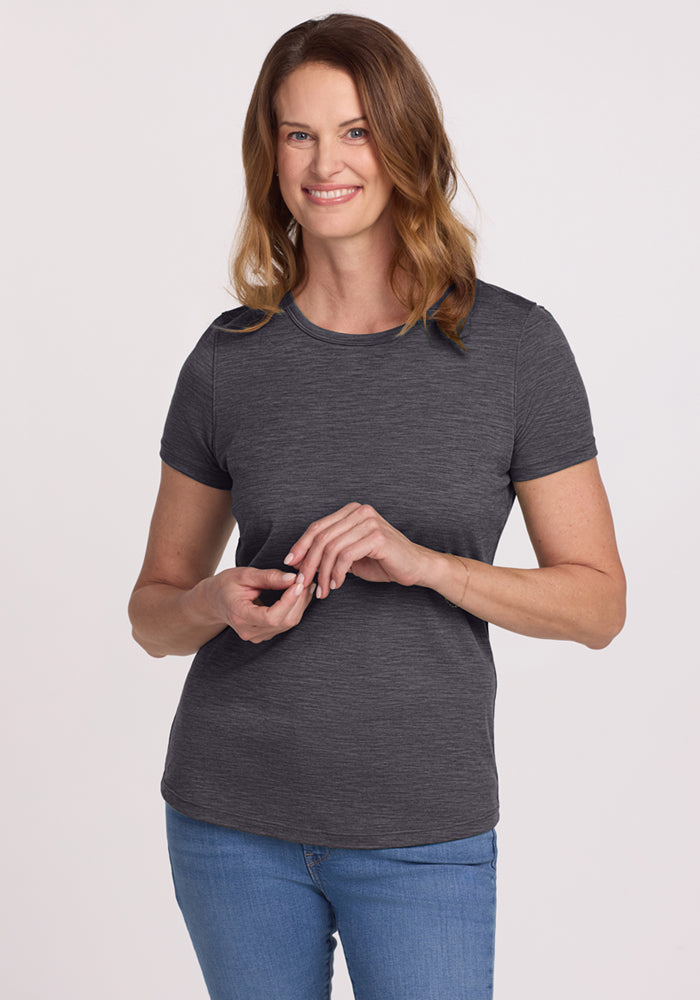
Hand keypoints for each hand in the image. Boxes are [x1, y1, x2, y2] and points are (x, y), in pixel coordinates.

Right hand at [202, 566, 314, 642]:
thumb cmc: (226, 584)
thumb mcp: (244, 575)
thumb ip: (268, 577)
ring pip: (287, 623)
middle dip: (299, 600)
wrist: (214, 601)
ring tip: (305, 583)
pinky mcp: (264, 634)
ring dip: (300, 604)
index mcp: (240, 616)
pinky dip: (295, 608)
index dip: (288, 601)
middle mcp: (249, 631)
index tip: (298, 583)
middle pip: (283, 621)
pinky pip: (285, 623)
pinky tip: (298, 593)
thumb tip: (293, 578)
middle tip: (307, 579)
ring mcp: (257, 636)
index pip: (271, 616)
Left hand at [284, 502, 430, 598]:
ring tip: (322, 590)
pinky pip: (346, 556)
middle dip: (309, 563)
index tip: (291, 564)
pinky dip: (337, 573)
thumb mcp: (351, 555)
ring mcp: (369, 522)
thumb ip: (330, 552)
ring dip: (323, 573)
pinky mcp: (377, 537)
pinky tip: (337, 584)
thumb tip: (301, 561)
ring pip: (331, 548)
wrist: (416, 567)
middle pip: (321, 537)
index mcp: (351, 511)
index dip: (301, 546)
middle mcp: (359, 511)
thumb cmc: (384, 562)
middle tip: (303, 582)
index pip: (317, 527)